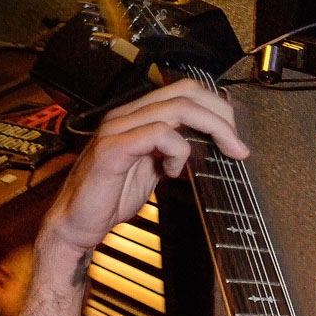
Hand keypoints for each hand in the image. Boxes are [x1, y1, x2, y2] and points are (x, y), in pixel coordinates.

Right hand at [43, 78, 249, 252]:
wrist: (77, 223)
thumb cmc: (111, 198)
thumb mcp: (153, 172)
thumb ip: (175, 155)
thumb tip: (207, 149)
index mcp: (138, 116)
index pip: (185, 91)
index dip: (216, 109)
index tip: (236, 139)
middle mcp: (127, 114)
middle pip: (186, 93)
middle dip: (221, 117)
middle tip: (238, 147)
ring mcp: (118, 128)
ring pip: (176, 110)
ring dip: (209, 131)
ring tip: (221, 155)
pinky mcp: (112, 149)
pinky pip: (156, 134)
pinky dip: (177, 151)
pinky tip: (175, 172)